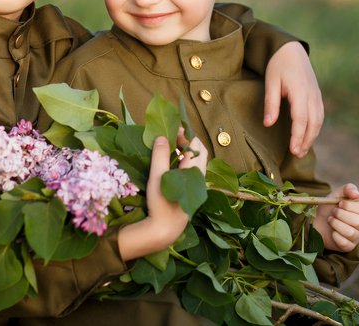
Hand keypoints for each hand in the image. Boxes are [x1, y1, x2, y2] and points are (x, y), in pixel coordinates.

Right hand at [118, 130, 207, 260]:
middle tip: (174, 135)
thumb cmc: (160, 204)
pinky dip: (186, 160)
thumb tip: (162, 137)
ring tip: (172, 145)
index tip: (173, 128)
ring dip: (187, 150)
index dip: (186, 134)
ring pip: (197, 162)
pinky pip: (193, 170)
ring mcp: (197, 185)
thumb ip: (160, 155)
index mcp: (193, 172)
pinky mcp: (192, 192)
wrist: (164, 230)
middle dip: (189, 140)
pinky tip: (173, 162)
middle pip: (200, 152)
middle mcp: (199, 177)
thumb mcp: (157, 177)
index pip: (195, 146)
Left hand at [264, 41, 323, 156]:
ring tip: (302, 150)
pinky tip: (308, 135)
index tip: (293, 150)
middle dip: (307, 141)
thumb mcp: (270, 82)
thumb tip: (268, 124)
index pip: (301, 119)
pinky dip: (315, 127)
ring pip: (319, 120)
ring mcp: (316, 94)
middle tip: (297, 155)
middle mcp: (312, 94)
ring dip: (312, 136)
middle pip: (313, 123)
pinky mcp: (317, 94)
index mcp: (300, 91)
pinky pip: (319, 114)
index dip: (298, 136)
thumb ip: (271, 104)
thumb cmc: (278, 65)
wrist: (291, 49)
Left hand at [314, 183, 358, 252]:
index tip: (339, 203)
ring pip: (351, 232)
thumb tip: (356, 194)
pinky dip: (335, 235)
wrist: (316, 221)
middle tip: (333, 212)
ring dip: (336, 224)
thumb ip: (347, 189)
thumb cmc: (329, 206)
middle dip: (341, 215)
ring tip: (331, 220)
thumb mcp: (336, 194)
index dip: (350, 206)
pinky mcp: (349, 246)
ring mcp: (357, 236)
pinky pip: (344, 243)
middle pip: (358, 222)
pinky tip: (332, 232)